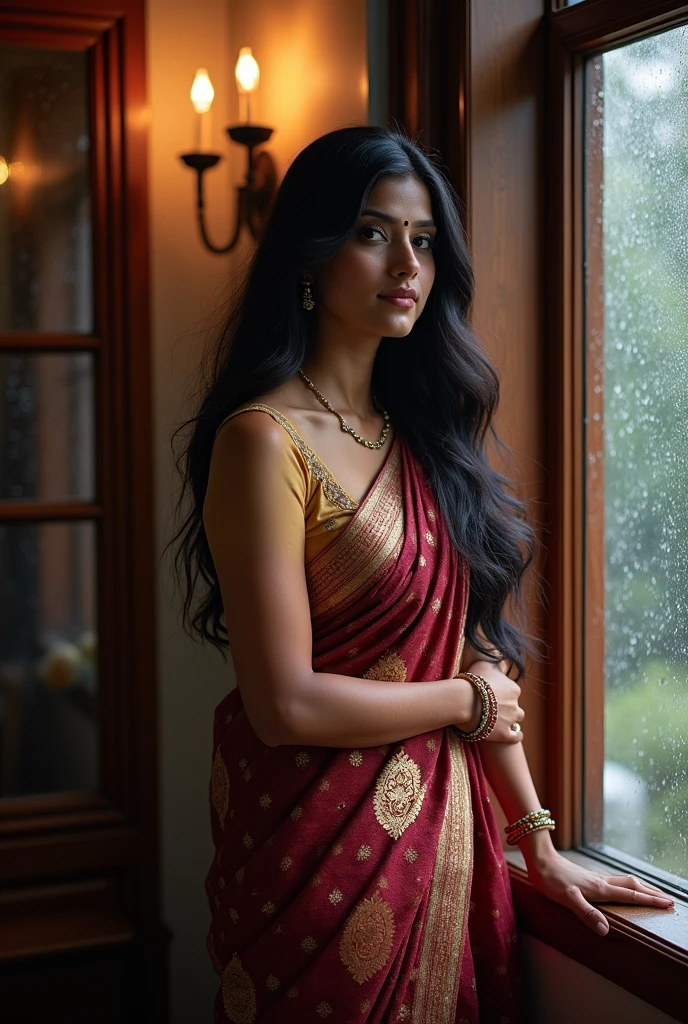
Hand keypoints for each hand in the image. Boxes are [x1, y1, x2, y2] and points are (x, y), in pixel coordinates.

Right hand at [461, 660, 524, 743]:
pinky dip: (515, 736)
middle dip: (507, 708)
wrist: (464, 701)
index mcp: (513, 688)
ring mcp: (510, 720)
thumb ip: (497, 663)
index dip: (503, 693)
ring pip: (517, 721)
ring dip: (510, 720)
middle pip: (515, 706)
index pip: (513, 692)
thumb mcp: (485, 664)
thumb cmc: (473, 680)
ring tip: (501, 721)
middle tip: (494, 708)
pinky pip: (516, 736)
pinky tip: (512, 735)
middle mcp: (515, 704)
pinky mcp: (504, 734)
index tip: (493, 695)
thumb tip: (505, 660)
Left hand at [527, 850, 674, 934]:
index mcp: (600, 889)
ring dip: (641, 887)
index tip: (669, 904)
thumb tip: (605, 930)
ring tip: (653, 892)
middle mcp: (601, 882)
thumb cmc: (551, 880)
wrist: (539, 859)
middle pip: (633, 885)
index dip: (650, 900)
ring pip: (624, 881)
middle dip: (652, 892)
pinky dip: (626, 884)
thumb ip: (586, 913)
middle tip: (669, 899)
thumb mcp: (567, 899)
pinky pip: (614, 881)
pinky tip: (622, 887)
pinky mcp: (588, 877)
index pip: (631, 895)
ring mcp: (595, 878)